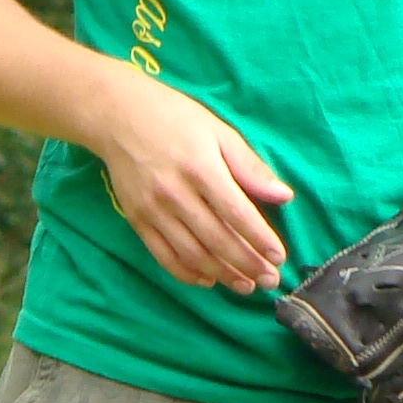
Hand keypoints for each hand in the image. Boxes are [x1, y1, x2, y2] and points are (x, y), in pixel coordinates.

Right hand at [85, 68, 290, 290]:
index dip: (259, 238)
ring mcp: (153, 210)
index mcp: (200, 167)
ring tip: (246, 286)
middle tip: (269, 280)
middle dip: (247, 264)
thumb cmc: (176, 119)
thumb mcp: (219, 132)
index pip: (236, 213)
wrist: (118, 117)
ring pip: (192, 254)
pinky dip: (188, 274)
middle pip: (217, 239)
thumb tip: (284, 196)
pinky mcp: (137, 220)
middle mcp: (175, 193)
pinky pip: (164, 256)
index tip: (278, 256)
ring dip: (222, 275)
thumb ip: (250, 167)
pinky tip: (209, 280)